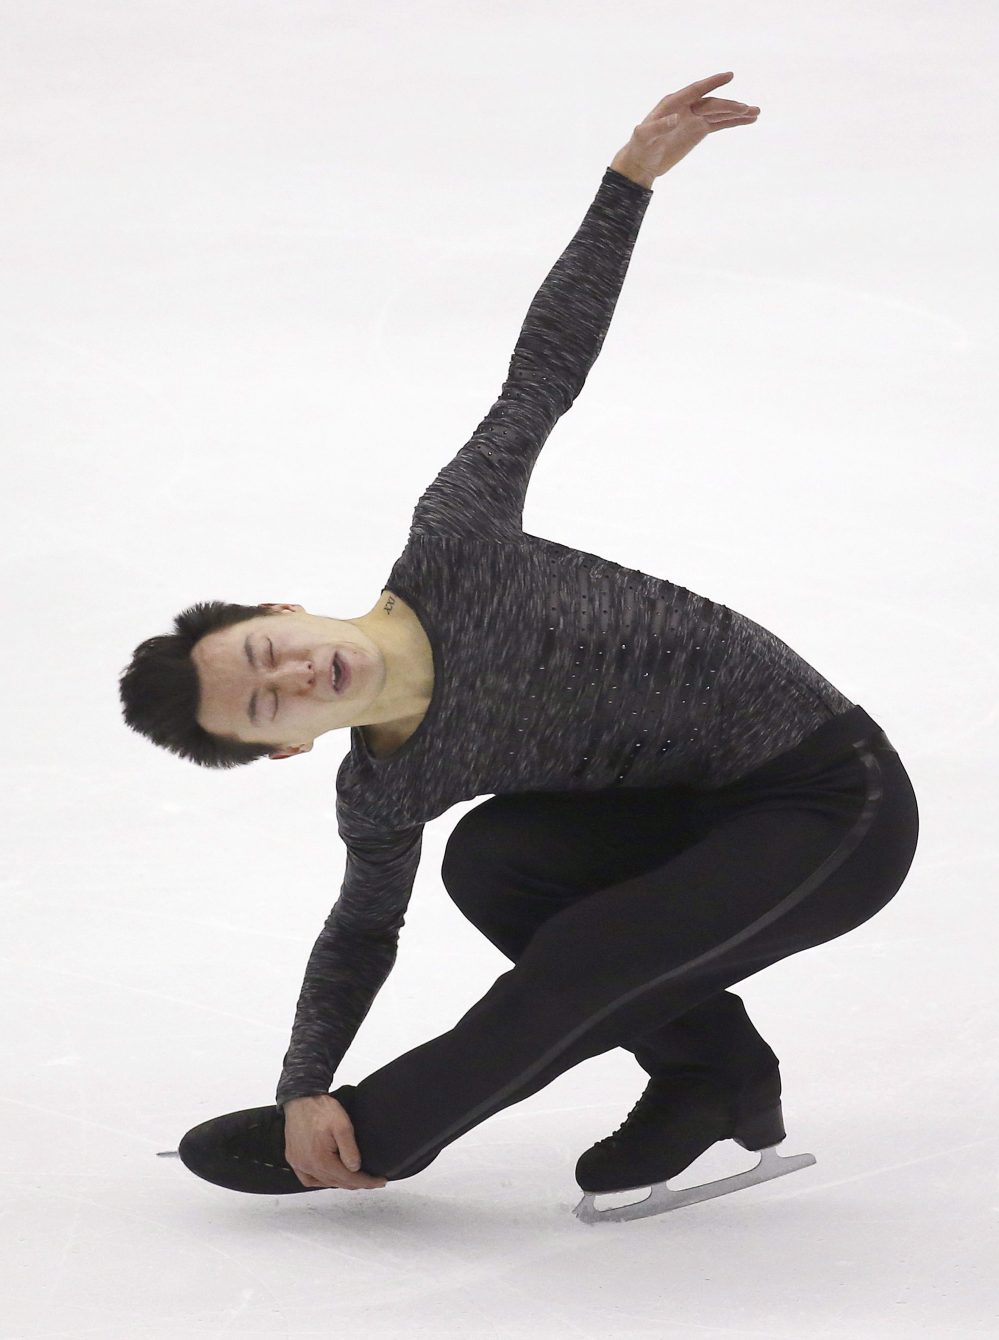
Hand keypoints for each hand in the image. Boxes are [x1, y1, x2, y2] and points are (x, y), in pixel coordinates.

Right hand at [283, 1094, 387, 1189]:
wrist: (301, 1098)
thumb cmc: (321, 1109)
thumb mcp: (342, 1125)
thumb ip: (349, 1149)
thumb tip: (355, 1168)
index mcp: (321, 1160)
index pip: (349, 1179)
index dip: (366, 1182)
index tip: (380, 1181)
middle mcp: (308, 1166)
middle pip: (337, 1182)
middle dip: (356, 1183)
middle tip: (371, 1179)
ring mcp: (299, 1164)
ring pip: (324, 1182)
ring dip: (340, 1182)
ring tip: (354, 1178)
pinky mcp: (293, 1159)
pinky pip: (308, 1179)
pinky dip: (321, 1181)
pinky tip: (329, 1177)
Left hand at [613, 71, 759, 183]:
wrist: (642, 161)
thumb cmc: (639, 147)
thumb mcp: (644, 137)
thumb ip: (658, 127)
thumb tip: (676, 119)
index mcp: (674, 103)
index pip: (697, 90)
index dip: (713, 82)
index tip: (729, 75)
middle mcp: (687, 107)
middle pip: (712, 104)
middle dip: (729, 106)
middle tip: (746, 109)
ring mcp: (695, 118)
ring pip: (719, 113)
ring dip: (737, 113)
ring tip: (756, 113)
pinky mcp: (699, 130)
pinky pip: (719, 124)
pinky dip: (733, 122)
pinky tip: (748, 120)